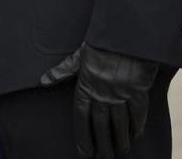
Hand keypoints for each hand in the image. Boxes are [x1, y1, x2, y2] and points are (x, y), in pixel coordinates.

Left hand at [40, 43, 160, 158]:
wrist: (125, 34)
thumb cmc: (101, 43)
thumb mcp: (78, 55)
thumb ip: (62, 71)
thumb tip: (43, 81)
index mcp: (85, 85)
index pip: (81, 116)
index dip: (82, 136)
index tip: (84, 151)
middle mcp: (102, 93)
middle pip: (101, 125)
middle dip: (102, 144)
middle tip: (103, 158)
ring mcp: (121, 93)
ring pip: (120, 123)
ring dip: (120, 140)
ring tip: (120, 152)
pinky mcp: (138, 91)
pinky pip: (138, 113)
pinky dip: (138, 126)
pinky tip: (137, 136)